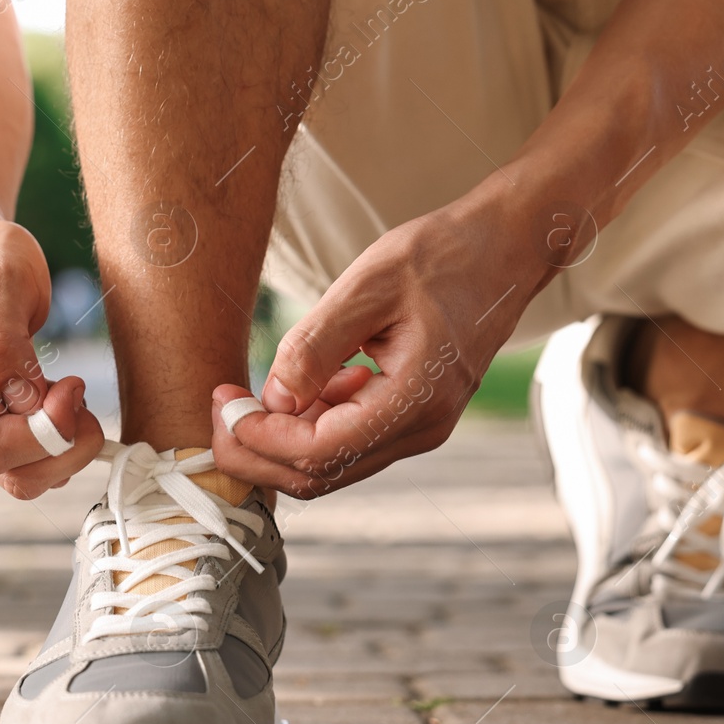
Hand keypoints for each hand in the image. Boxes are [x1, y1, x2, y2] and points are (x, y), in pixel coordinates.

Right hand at [0, 219, 104, 498]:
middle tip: (82, 396)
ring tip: (73, 397)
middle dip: (61, 447)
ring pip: (19, 478)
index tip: (72, 386)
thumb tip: (25, 403)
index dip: (43, 430)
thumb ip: (2, 344)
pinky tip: (63, 406)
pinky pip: (26, 465)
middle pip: (5, 470)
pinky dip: (58, 447)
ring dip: (63, 452)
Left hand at [211, 189, 548, 497]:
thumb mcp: (367, 286)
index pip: (317, 452)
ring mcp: (419, 428)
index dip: (258, 437)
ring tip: (246, 392)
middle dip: (257, 451)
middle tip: (218, 407)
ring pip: (329, 464)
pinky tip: (298, 382)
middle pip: (318, 474)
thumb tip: (272, 400)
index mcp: (414, 402)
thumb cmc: (441, 256)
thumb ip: (315, 346)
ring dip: (279, 439)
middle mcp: (421, 429)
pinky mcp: (410, 417)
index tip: (221, 401)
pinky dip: (308, 423)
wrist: (505, 248)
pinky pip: (347, 440)